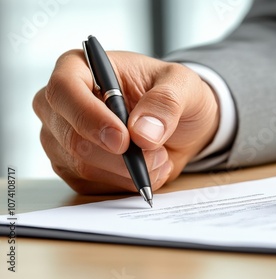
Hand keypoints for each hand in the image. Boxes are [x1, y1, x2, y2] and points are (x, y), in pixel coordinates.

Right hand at [33, 50, 218, 193]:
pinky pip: (93, 185)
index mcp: (81, 67)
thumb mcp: (183, 85)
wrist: (181, 125)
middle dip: (119, 155)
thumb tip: (142, 133)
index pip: (63, 90)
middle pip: (70, 136)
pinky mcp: (73, 168)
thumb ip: (166, 102)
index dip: (89, 117)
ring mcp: (62, 138)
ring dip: (129, 170)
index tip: (123, 139)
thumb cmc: (173, 95)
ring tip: (160, 155)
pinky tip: (148, 167)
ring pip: (82, 166)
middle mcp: (63, 104)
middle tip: (158, 153)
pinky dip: (128, 182)